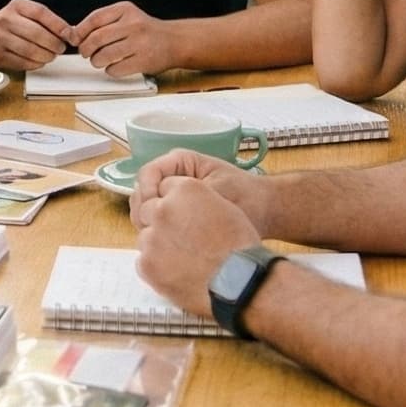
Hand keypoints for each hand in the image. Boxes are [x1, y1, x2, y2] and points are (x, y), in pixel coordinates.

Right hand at [0, 0, 72, 70]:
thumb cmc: (10, 25)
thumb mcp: (24, 14)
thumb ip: (45, 21)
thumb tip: (70, 33)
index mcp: (16, 6)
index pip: (41, 13)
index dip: (59, 25)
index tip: (70, 35)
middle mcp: (5, 19)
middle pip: (38, 34)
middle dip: (55, 44)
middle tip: (60, 49)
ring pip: (31, 50)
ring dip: (47, 56)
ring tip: (50, 56)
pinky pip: (23, 62)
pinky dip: (35, 64)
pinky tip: (38, 61)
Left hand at [71, 2, 179, 77]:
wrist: (174, 41)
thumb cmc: (145, 30)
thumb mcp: (126, 17)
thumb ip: (103, 22)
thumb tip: (74, 33)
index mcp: (126, 10)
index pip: (95, 19)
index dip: (80, 31)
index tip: (75, 39)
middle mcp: (133, 24)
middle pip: (97, 38)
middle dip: (86, 49)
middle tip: (86, 53)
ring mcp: (140, 43)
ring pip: (104, 55)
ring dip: (96, 61)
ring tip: (99, 60)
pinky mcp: (143, 61)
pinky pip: (115, 69)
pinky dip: (109, 70)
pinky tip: (114, 66)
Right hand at [130, 149, 268, 232]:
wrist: (264, 211)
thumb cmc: (247, 196)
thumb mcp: (216, 191)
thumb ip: (188, 197)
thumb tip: (158, 206)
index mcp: (180, 162)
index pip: (147, 174)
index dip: (147, 194)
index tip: (156, 214)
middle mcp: (172, 177)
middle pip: (141, 193)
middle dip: (145, 212)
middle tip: (155, 232)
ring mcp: (172, 196)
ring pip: (145, 210)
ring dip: (149, 224)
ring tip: (164, 240)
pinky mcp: (176, 214)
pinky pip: (157, 222)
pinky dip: (158, 232)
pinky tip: (170, 244)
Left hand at [132, 174, 261, 318]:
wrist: (241, 282)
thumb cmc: (239, 246)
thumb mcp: (223, 208)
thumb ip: (196, 201)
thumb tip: (179, 206)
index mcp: (185, 189)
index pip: (164, 187)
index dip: (174, 204)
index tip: (183, 217)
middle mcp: (164, 209)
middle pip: (148, 210)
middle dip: (160, 222)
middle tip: (181, 239)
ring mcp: (152, 237)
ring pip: (146, 237)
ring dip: (158, 245)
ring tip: (183, 259)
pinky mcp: (146, 264)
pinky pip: (144, 261)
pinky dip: (157, 267)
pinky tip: (178, 272)